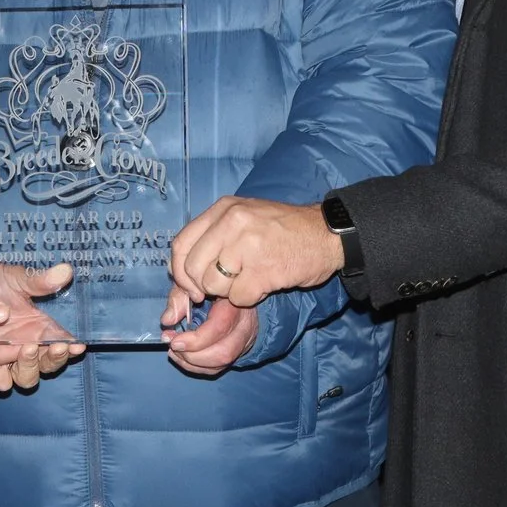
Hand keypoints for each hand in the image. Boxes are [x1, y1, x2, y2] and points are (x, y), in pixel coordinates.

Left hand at [0, 262, 79, 391]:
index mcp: (39, 328)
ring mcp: (4, 356)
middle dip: (52, 360)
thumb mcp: (15, 278)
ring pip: (25, 377)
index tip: (76, 345)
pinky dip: (0, 376)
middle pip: (46, 366)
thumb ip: (39, 280)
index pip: (60, 346)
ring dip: (30, 368)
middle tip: (52, 346)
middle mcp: (25, 346)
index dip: (69, 349)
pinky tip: (0, 362)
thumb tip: (66, 271)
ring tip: (27, 348)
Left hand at [161, 291, 257, 376]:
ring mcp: (244, 340)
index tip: (174, 341)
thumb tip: (167, 320)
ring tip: (174, 351)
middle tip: (172, 346)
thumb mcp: (192, 282)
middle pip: (224, 352)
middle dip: (192, 356)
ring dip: (193, 363)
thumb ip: (179, 297)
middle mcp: (245, 325)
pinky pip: (219, 367)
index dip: (195, 340)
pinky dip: (197, 367)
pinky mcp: (238, 351)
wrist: (232, 287)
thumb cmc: (209, 285)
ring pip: (223, 362)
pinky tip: (182, 357)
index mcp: (234, 303)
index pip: (220, 327)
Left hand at [169, 196, 343, 308]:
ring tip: (250, 278)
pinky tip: (264, 283)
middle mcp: (232, 222)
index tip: (190, 286)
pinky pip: (239, 297)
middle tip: (226, 286)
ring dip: (230, 292)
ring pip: (214, 285)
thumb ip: (213, 237)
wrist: (327, 234)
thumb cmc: (283, 230)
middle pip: (193, 268)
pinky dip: (249, 298)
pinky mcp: (265, 269)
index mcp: (224, 209)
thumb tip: (180, 276)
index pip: (181, 244)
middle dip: (204, 286)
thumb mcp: (244, 218)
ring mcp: (248, 245)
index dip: (180, 272)